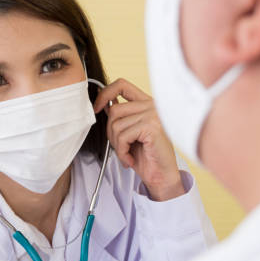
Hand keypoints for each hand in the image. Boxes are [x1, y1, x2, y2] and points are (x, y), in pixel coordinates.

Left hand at [94, 78, 184, 200]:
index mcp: (146, 103)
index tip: (97, 108)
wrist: (162, 176)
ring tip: (127, 154)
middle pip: (115, 109)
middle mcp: (152, 105)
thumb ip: (120, 116)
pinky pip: (123, 136)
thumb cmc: (147, 157)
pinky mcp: (152, 127)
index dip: (105, 94)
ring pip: (116, 125)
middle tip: (120, 146)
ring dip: (117, 145)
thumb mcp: (130, 132)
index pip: (121, 84)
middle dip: (110, 132)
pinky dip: (122, 152)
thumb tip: (102, 104)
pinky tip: (130, 159)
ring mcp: (153, 114)